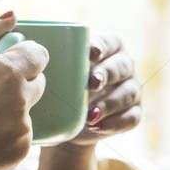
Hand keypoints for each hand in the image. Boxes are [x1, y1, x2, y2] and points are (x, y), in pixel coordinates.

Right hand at [0, 14, 47, 169]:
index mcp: (7, 72)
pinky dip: (6, 139)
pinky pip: (20, 139)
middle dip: (20, 84)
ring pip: (26, 113)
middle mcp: (21, 100)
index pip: (39, 56)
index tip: (11, 61)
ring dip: (10, 114)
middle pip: (37, 84)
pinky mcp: (21, 152)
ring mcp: (23, 128)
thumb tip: (12, 16)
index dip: (25, 57)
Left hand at [66, 33, 142, 147]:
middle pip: (121, 66)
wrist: (69, 124)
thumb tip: (36, 54)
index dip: (102, 46)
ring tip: (90, 115)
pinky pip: (131, 118)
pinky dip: (115, 123)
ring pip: (128, 93)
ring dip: (109, 104)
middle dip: (106, 74)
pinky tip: (98, 126)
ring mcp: (132, 90)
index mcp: (109, 48)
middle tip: (92, 83)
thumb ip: (55, 62)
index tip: (91, 53)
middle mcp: (124, 66)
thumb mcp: (57, 74)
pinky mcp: (134, 113)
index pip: (109, 42)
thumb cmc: (63, 89)